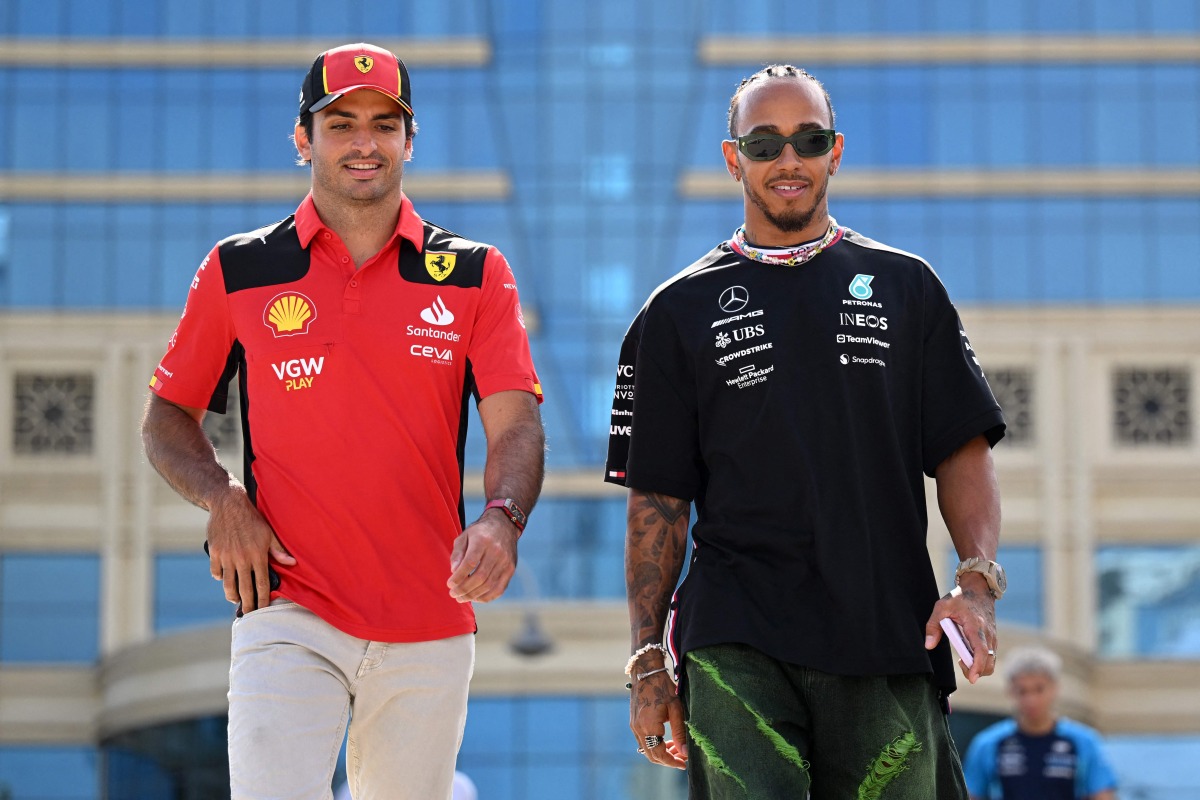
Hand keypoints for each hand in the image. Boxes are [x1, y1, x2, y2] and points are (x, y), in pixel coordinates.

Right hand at [206, 486, 294, 612]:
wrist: (228, 504)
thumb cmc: (252, 518)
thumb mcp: (269, 533)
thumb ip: (279, 550)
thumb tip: (292, 563)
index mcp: (257, 555)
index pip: (261, 584)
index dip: (262, 599)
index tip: (263, 609)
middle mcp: (242, 558)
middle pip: (244, 589)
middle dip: (247, 605)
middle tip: (248, 614)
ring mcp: (227, 556)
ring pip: (228, 584)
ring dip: (232, 595)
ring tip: (236, 600)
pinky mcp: (215, 552)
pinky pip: (216, 572)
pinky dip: (220, 577)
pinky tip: (224, 579)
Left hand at [446, 511, 518, 602]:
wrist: (504, 525)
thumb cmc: (480, 532)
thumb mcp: (464, 536)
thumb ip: (457, 553)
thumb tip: (454, 571)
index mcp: (483, 540)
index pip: (470, 563)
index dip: (459, 576)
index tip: (449, 584)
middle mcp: (496, 551)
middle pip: (480, 577)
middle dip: (464, 589)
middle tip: (453, 594)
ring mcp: (506, 561)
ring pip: (489, 585)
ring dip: (473, 595)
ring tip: (461, 598)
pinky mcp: (511, 569)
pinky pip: (499, 589)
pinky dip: (487, 597)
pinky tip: (476, 598)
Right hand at [630, 669, 687, 769]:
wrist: (646, 671)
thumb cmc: (663, 687)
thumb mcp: (675, 708)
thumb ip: (680, 732)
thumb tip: (685, 752)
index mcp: (648, 726)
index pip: (659, 754)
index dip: (672, 762)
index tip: (684, 764)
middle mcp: (638, 729)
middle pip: (651, 755)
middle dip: (667, 760)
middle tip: (682, 758)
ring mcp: (634, 726)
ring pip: (647, 749)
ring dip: (661, 752)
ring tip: (677, 748)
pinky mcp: (634, 722)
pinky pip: (643, 740)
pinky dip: (654, 744)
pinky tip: (666, 740)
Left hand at [925, 577, 996, 683]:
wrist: (979, 588)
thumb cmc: (960, 597)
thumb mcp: (942, 606)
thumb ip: (933, 625)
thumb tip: (929, 645)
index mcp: (975, 626)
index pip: (981, 651)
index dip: (977, 666)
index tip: (971, 678)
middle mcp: (987, 634)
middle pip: (989, 662)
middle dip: (976, 670)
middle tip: (960, 663)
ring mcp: (992, 637)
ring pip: (991, 661)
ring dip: (978, 666)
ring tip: (962, 658)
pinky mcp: (992, 638)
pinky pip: (990, 655)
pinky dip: (981, 660)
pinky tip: (968, 653)